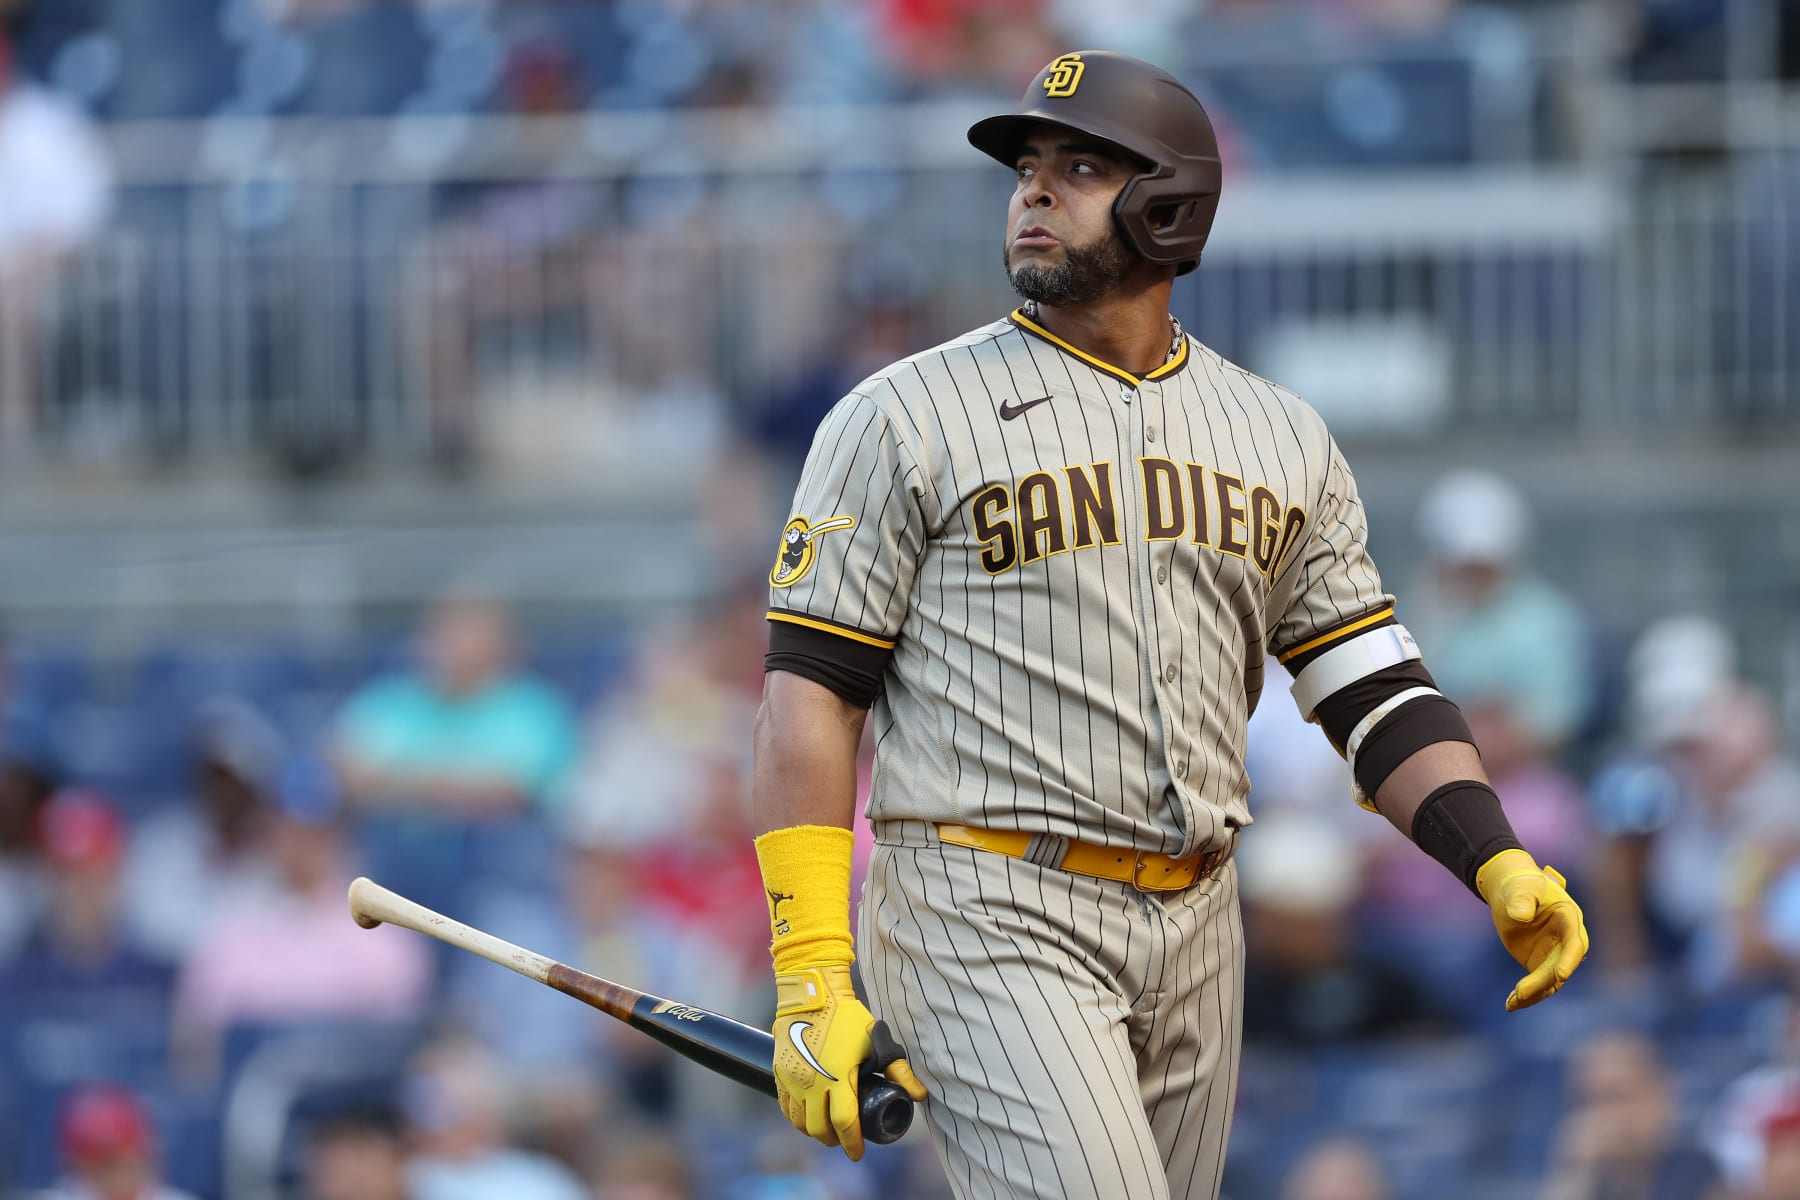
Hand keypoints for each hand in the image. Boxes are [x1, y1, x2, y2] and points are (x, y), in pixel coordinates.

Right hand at [772, 963, 927, 1159]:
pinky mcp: (780, 1072)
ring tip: (825, 1129)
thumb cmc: (846, 1017)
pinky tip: (806, 1115)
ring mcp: (792, 1079)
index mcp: (838, 1078)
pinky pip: (785, 1105)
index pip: (844, 1125)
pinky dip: (795, 1116)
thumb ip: (899, 1070)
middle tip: (843, 1140)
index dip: (852, 1143)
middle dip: (833, 1140)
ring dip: (813, 1130)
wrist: (812, 992)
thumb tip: (919, 1095)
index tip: (858, 1153)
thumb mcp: (876, 1042)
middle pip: (819, 1129)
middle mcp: (811, 1083)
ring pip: (799, 1121)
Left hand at [1478, 848, 1590, 1010]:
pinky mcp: (1541, 963)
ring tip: (1511, 1004)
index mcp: (1569, 918)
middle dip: (1542, 982)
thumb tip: (1520, 914)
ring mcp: (1555, 954)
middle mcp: (1567, 940)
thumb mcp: (1520, 887)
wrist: (1511, 891)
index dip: (1569, 960)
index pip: (1574, 943)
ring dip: (1533, 994)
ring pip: (1550, 981)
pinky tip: (1510, 1005)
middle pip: (1559, 966)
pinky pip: (1538, 984)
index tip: (1561, 976)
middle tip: (1520, 992)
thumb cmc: (1520, 885)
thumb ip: (1522, 898)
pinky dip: (1525, 995)